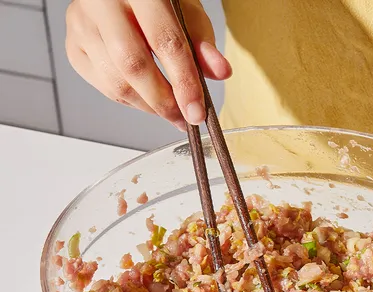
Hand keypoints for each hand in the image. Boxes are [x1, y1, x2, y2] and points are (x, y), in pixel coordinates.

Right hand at [66, 0, 230, 129]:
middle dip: (164, 102)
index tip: (197, 112)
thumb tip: (220, 72)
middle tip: (184, 120)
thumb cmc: (159, 4)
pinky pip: (104, 87)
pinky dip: (131, 101)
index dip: (184, 82)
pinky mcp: (73, 47)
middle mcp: (102, 2)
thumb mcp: (187, 14)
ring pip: (116, 82)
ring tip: (170, 111)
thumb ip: (202, 45)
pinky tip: (147, 98)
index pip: (165, 42)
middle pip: (134, 65)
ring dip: (148, 107)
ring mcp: (81, 24)